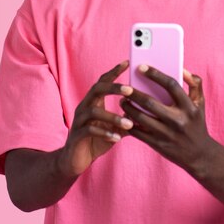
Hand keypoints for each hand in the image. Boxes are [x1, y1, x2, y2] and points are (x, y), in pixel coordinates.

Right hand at [58, 61, 133, 176]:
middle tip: (130, 90)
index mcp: (93, 102)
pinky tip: (116, 138)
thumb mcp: (115, 129)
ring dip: (113, 117)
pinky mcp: (76, 135)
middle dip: (113, 88)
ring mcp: (79, 120)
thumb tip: (148, 114)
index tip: (128, 62)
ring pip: (94, 112)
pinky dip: (104, 133)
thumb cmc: (97, 140)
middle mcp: (84, 107)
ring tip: (129, 124)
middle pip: (97, 89)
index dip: (114, 71)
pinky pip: (89, 130)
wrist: (75, 161)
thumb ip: (128, 119)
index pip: (103, 81)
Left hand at [120, 65, 212, 172]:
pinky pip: (138, 132)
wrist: (199, 155)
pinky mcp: (158, 144)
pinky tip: (125, 116)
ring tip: (123, 100)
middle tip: (125, 87)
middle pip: (150, 102)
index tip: (141, 67)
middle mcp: (177, 120)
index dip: (155, 74)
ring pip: (140, 117)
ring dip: (128, 107)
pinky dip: (129, 123)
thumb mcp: (200, 103)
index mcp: (188, 107)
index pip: (171, 85)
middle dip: (134, 93)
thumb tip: (183, 69)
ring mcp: (166, 133)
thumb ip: (194, 83)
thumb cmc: (197, 124)